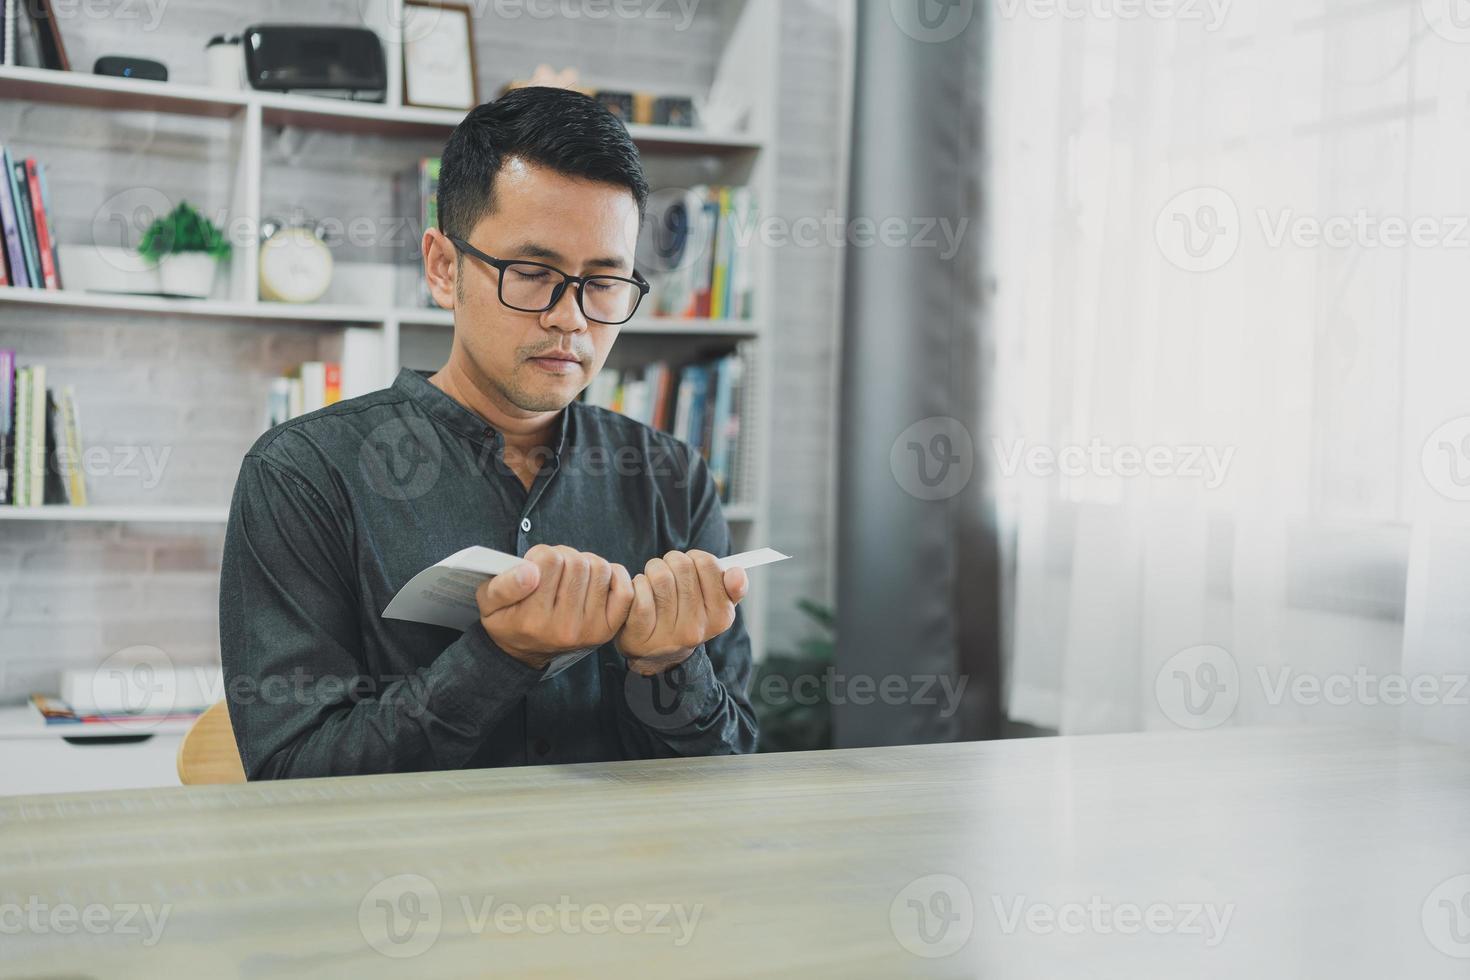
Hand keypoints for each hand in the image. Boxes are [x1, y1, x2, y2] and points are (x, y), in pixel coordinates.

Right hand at [476, 544, 633, 669]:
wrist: (525, 651)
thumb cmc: (508, 619)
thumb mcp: (488, 603)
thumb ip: (502, 585)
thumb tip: (531, 571)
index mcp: (534, 619)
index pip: (551, 560)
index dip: (541, 554)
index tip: (534, 565)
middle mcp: (565, 627)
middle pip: (578, 562)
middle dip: (564, 557)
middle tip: (554, 568)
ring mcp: (590, 629)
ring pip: (600, 569)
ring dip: (586, 563)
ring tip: (571, 574)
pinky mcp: (608, 629)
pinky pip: (624, 590)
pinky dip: (614, 575)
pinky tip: (595, 579)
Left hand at [615, 550, 748, 675]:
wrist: (657, 654)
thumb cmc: (688, 617)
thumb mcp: (717, 605)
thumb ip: (734, 588)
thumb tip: (737, 572)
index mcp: (720, 618)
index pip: (707, 564)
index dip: (695, 557)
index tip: (692, 566)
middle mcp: (695, 630)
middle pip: (681, 566)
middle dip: (672, 561)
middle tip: (670, 572)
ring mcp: (667, 635)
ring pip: (660, 576)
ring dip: (653, 570)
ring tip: (654, 582)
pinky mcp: (639, 635)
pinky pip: (638, 593)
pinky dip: (637, 583)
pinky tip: (640, 591)